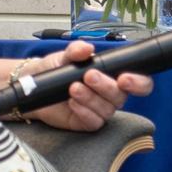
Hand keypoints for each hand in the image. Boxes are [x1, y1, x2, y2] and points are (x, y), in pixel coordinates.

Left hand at [0, 42, 154, 132]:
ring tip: (73, 87)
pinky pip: (94, 121)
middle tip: (89, 76)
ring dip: (91, 98)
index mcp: (112, 75)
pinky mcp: (87, 122)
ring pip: (107, 109)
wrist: (32, 86)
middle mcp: (109, 94)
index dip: (139, 82)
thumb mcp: (63, 56)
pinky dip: (84, 111)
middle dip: (106, 86)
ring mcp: (99, 109)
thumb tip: (86, 48)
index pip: (139, 82)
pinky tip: (72, 103)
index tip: (126, 78)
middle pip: (122, 96)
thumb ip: (75, 51)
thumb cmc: (53, 70)